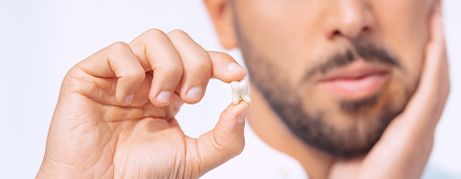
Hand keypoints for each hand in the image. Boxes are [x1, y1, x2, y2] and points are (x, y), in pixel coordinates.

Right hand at [36, 29, 249, 178]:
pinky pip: (117, 51)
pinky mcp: (90, 76)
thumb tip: (243, 104)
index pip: (198, 60)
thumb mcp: (193, 159)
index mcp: (169, 95)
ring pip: (154, 38)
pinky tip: (127, 99)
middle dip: (196, 64)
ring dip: (168, 67)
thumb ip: (224, 137)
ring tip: (160, 101)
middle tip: (192, 98)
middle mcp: (145, 80)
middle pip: (179, 41)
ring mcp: (119, 76)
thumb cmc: (139, 176)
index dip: (219, 61)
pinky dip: (130, 72)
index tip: (235, 76)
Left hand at [329, 2, 449, 178]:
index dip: (426, 60)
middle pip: (435, 81)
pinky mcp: (413, 138)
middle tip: (435, 16)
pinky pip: (429, 97)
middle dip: (437, 47)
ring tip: (437, 20)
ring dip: (439, 49)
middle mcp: (420, 132)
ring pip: (438, 83)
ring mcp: (420, 136)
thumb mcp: (358, 146)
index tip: (423, 32)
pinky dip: (434, 69)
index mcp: (407, 134)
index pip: (422, 90)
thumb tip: (347, 105)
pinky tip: (433, 46)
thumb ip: (361, 127)